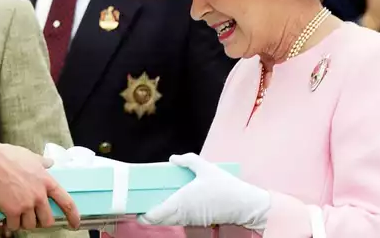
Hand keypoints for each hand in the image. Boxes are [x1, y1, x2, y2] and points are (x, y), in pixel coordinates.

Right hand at [0, 143, 79, 232]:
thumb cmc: (7, 156)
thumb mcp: (30, 156)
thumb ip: (42, 162)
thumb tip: (49, 162)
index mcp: (46, 182)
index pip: (66, 202)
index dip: (73, 215)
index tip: (75, 223)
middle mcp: (39, 195)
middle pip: (47, 220)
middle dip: (41, 221)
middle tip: (33, 218)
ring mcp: (26, 204)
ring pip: (30, 225)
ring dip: (24, 223)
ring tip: (17, 215)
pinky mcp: (12, 211)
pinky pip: (14, 226)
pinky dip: (10, 225)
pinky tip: (7, 219)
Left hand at [139, 153, 269, 229]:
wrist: (244, 205)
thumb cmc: (225, 187)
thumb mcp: (206, 168)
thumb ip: (188, 161)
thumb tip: (173, 158)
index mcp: (180, 202)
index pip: (154, 215)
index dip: (142, 214)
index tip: (136, 206)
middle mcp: (182, 213)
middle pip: (158, 220)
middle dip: (148, 213)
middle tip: (142, 200)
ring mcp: (190, 219)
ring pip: (168, 221)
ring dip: (160, 213)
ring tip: (156, 198)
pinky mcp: (197, 221)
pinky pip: (178, 219)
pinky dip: (171, 214)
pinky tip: (173, 201)